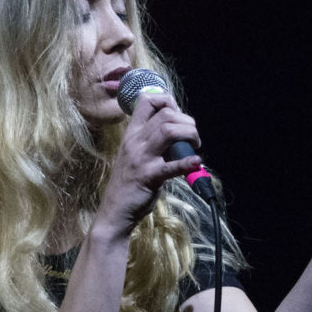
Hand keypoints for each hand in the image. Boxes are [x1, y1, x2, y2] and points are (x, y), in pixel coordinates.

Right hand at [97, 92, 201, 233]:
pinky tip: (196, 162)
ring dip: (189, 135)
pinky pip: (170, 166)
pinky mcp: (149, 177)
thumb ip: (153, 140)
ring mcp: (141, 158)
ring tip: (194, 147)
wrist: (115, 210)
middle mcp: (135, 141)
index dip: (167, 101)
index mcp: (132, 133)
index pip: (147, 100)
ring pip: (168, 131)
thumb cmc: (129, 182)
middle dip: (187, 121)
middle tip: (193, 138)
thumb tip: (179, 130)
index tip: (179, 115)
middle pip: (165, 114)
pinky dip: (187, 163)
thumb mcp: (136, 154)